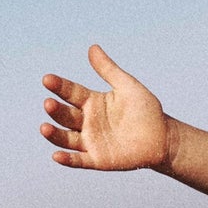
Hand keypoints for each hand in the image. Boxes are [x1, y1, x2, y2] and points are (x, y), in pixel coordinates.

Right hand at [41, 45, 170, 171]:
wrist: (163, 138)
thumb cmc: (146, 110)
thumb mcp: (127, 86)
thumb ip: (108, 69)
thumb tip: (92, 47)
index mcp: (92, 102)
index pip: (71, 93)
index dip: (59, 86)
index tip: (47, 79)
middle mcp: (86, 122)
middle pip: (65, 115)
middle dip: (56, 110)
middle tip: (48, 103)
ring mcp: (90, 141)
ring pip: (66, 138)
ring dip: (54, 134)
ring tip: (44, 128)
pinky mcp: (97, 159)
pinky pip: (78, 160)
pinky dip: (67, 159)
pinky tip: (56, 156)